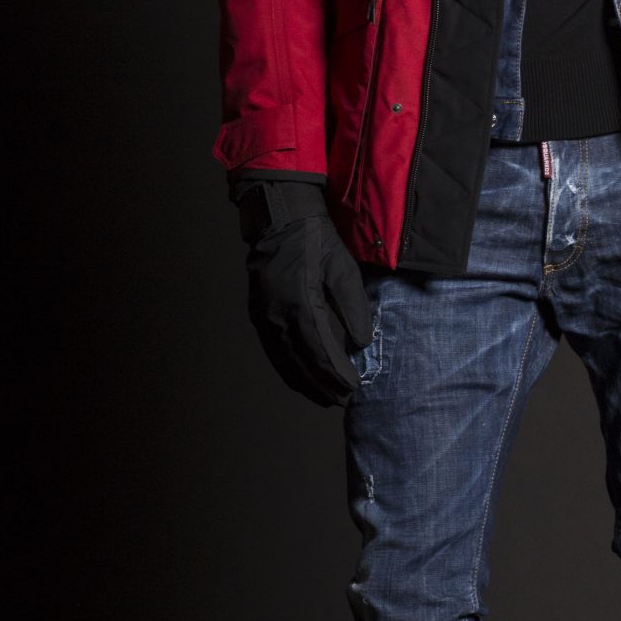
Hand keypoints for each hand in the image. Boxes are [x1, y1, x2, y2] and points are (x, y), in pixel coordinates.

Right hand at [234, 179, 373, 406]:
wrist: (279, 219)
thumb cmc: (315, 241)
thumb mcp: (343, 268)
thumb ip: (354, 307)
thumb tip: (361, 342)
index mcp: (300, 304)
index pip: (322, 352)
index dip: (337, 374)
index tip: (354, 386)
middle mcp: (278, 316)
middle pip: (301, 364)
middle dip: (323, 386)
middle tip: (342, 400)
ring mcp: (264, 318)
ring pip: (284, 362)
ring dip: (304, 383)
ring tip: (323, 398)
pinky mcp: (258, 315)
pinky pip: (273, 351)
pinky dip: (287, 369)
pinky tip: (299, 379)